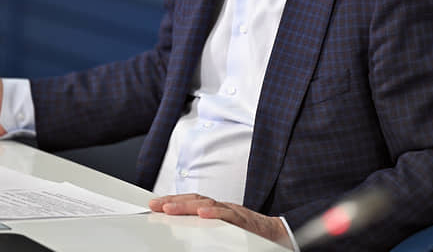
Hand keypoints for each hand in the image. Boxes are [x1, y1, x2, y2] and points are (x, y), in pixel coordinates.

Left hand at [149, 194, 292, 249]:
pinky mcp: (243, 219)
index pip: (191, 201)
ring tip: (169, 209)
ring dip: (187, 205)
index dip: (173, 201)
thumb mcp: (223, 229)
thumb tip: (184, 230)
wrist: (278, 233)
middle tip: (155, 206)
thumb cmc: (250, 233)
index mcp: (216, 209)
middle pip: (195, 199)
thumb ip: (206, 228)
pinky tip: (202, 214)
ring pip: (207, 203)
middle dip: (173, 201)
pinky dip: (215, 213)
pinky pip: (228, 215)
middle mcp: (222, 207)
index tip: (154, 205)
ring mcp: (232, 211)